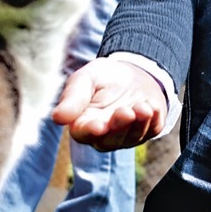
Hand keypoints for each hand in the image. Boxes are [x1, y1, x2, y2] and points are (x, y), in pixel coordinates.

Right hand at [51, 58, 167, 150]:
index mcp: (83, 123)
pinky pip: (151, 129)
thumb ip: (73, 97)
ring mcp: (127, 136)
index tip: (98, 126)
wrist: (132, 71)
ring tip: (142, 106)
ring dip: (138, 123)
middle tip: (125, 112)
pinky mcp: (147, 130)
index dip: (90, 131)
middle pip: (110, 139)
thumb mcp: (85, 79)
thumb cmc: (103, 77)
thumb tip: (57, 118)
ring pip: (132, 136)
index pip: (84, 134)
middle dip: (119, 126)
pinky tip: (151, 106)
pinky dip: (153, 119)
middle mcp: (104, 135)